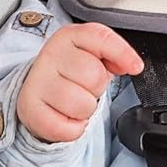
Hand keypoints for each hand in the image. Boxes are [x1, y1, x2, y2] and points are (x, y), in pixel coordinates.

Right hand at [16, 23, 144, 143]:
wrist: (38, 91)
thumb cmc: (71, 73)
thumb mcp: (93, 55)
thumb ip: (113, 54)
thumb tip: (131, 64)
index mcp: (67, 37)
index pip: (100, 37)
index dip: (122, 53)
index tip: (135, 67)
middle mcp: (50, 55)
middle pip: (95, 76)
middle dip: (97, 88)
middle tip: (85, 87)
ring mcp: (37, 82)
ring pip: (83, 105)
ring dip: (85, 110)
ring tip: (74, 102)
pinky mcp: (30, 109)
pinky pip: (69, 129)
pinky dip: (73, 129)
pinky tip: (65, 116)